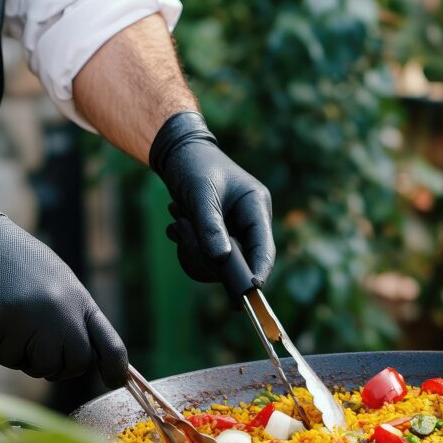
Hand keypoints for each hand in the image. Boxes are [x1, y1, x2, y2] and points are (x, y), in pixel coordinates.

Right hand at [0, 178, 127, 387]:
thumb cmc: (21, 264)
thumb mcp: (60, 283)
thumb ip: (75, 318)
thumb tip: (89, 358)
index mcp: (80, 301)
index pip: (110, 345)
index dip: (117, 370)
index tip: (115, 381)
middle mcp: (61, 314)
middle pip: (76, 364)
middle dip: (60, 363)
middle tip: (40, 342)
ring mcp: (31, 323)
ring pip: (42, 368)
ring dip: (29, 357)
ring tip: (17, 324)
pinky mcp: (0, 329)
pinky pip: (9, 359)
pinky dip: (3, 348)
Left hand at [150, 111, 274, 287]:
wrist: (178, 155)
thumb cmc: (194, 166)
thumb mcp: (201, 194)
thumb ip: (210, 226)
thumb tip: (221, 259)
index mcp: (256, 207)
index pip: (264, 247)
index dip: (260, 269)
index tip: (251, 288)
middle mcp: (250, 222)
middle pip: (239, 260)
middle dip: (207, 254)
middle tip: (182, 231)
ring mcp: (234, 231)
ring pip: (219, 262)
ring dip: (193, 249)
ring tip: (178, 222)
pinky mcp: (218, 237)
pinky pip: (206, 258)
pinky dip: (188, 247)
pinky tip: (178, 227)